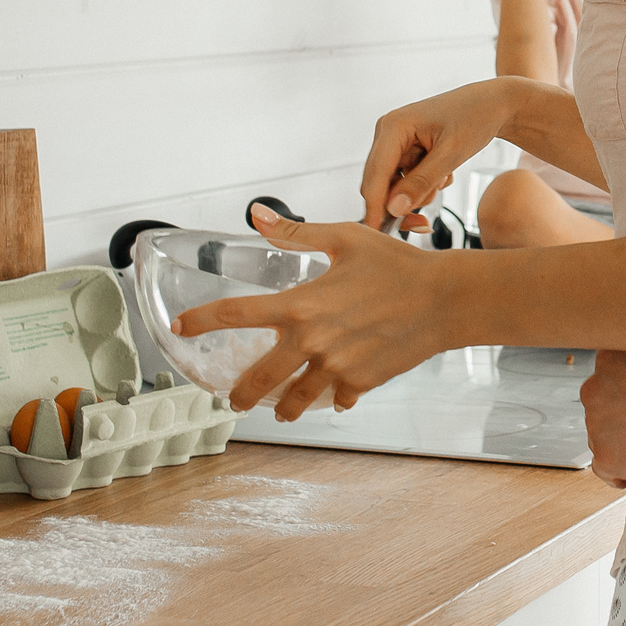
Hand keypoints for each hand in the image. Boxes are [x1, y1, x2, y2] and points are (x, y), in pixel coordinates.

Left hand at [174, 203, 459, 417]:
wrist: (445, 300)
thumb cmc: (397, 265)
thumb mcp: (345, 239)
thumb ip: (296, 232)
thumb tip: (257, 215)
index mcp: (299, 305)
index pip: (233, 315)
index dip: (200, 321)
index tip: (180, 327)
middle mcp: (311, 343)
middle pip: (258, 379)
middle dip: (240, 394)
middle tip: (233, 400)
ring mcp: (335, 368)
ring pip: (295, 400)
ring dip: (283, 407)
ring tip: (279, 410)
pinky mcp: (360, 383)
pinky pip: (336, 397)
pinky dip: (332, 397)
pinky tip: (334, 394)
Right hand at [359, 78, 523, 228]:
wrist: (493, 104)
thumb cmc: (475, 117)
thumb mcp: (451, 153)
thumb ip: (421, 182)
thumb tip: (394, 208)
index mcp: (393, 126)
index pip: (375, 174)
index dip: (375, 206)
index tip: (378, 232)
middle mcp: (388, 133)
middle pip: (380, 184)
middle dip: (404, 201)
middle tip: (425, 222)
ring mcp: (396, 142)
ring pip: (395, 186)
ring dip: (420, 191)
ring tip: (445, 176)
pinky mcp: (407, 150)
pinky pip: (407, 180)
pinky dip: (425, 184)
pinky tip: (444, 171)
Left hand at [581, 351, 625, 487]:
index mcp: (607, 360)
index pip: (605, 382)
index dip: (624, 397)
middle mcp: (593, 390)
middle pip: (600, 411)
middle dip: (618, 420)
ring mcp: (596, 425)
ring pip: (600, 440)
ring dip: (618, 446)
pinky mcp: (606, 456)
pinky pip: (602, 470)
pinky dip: (616, 474)